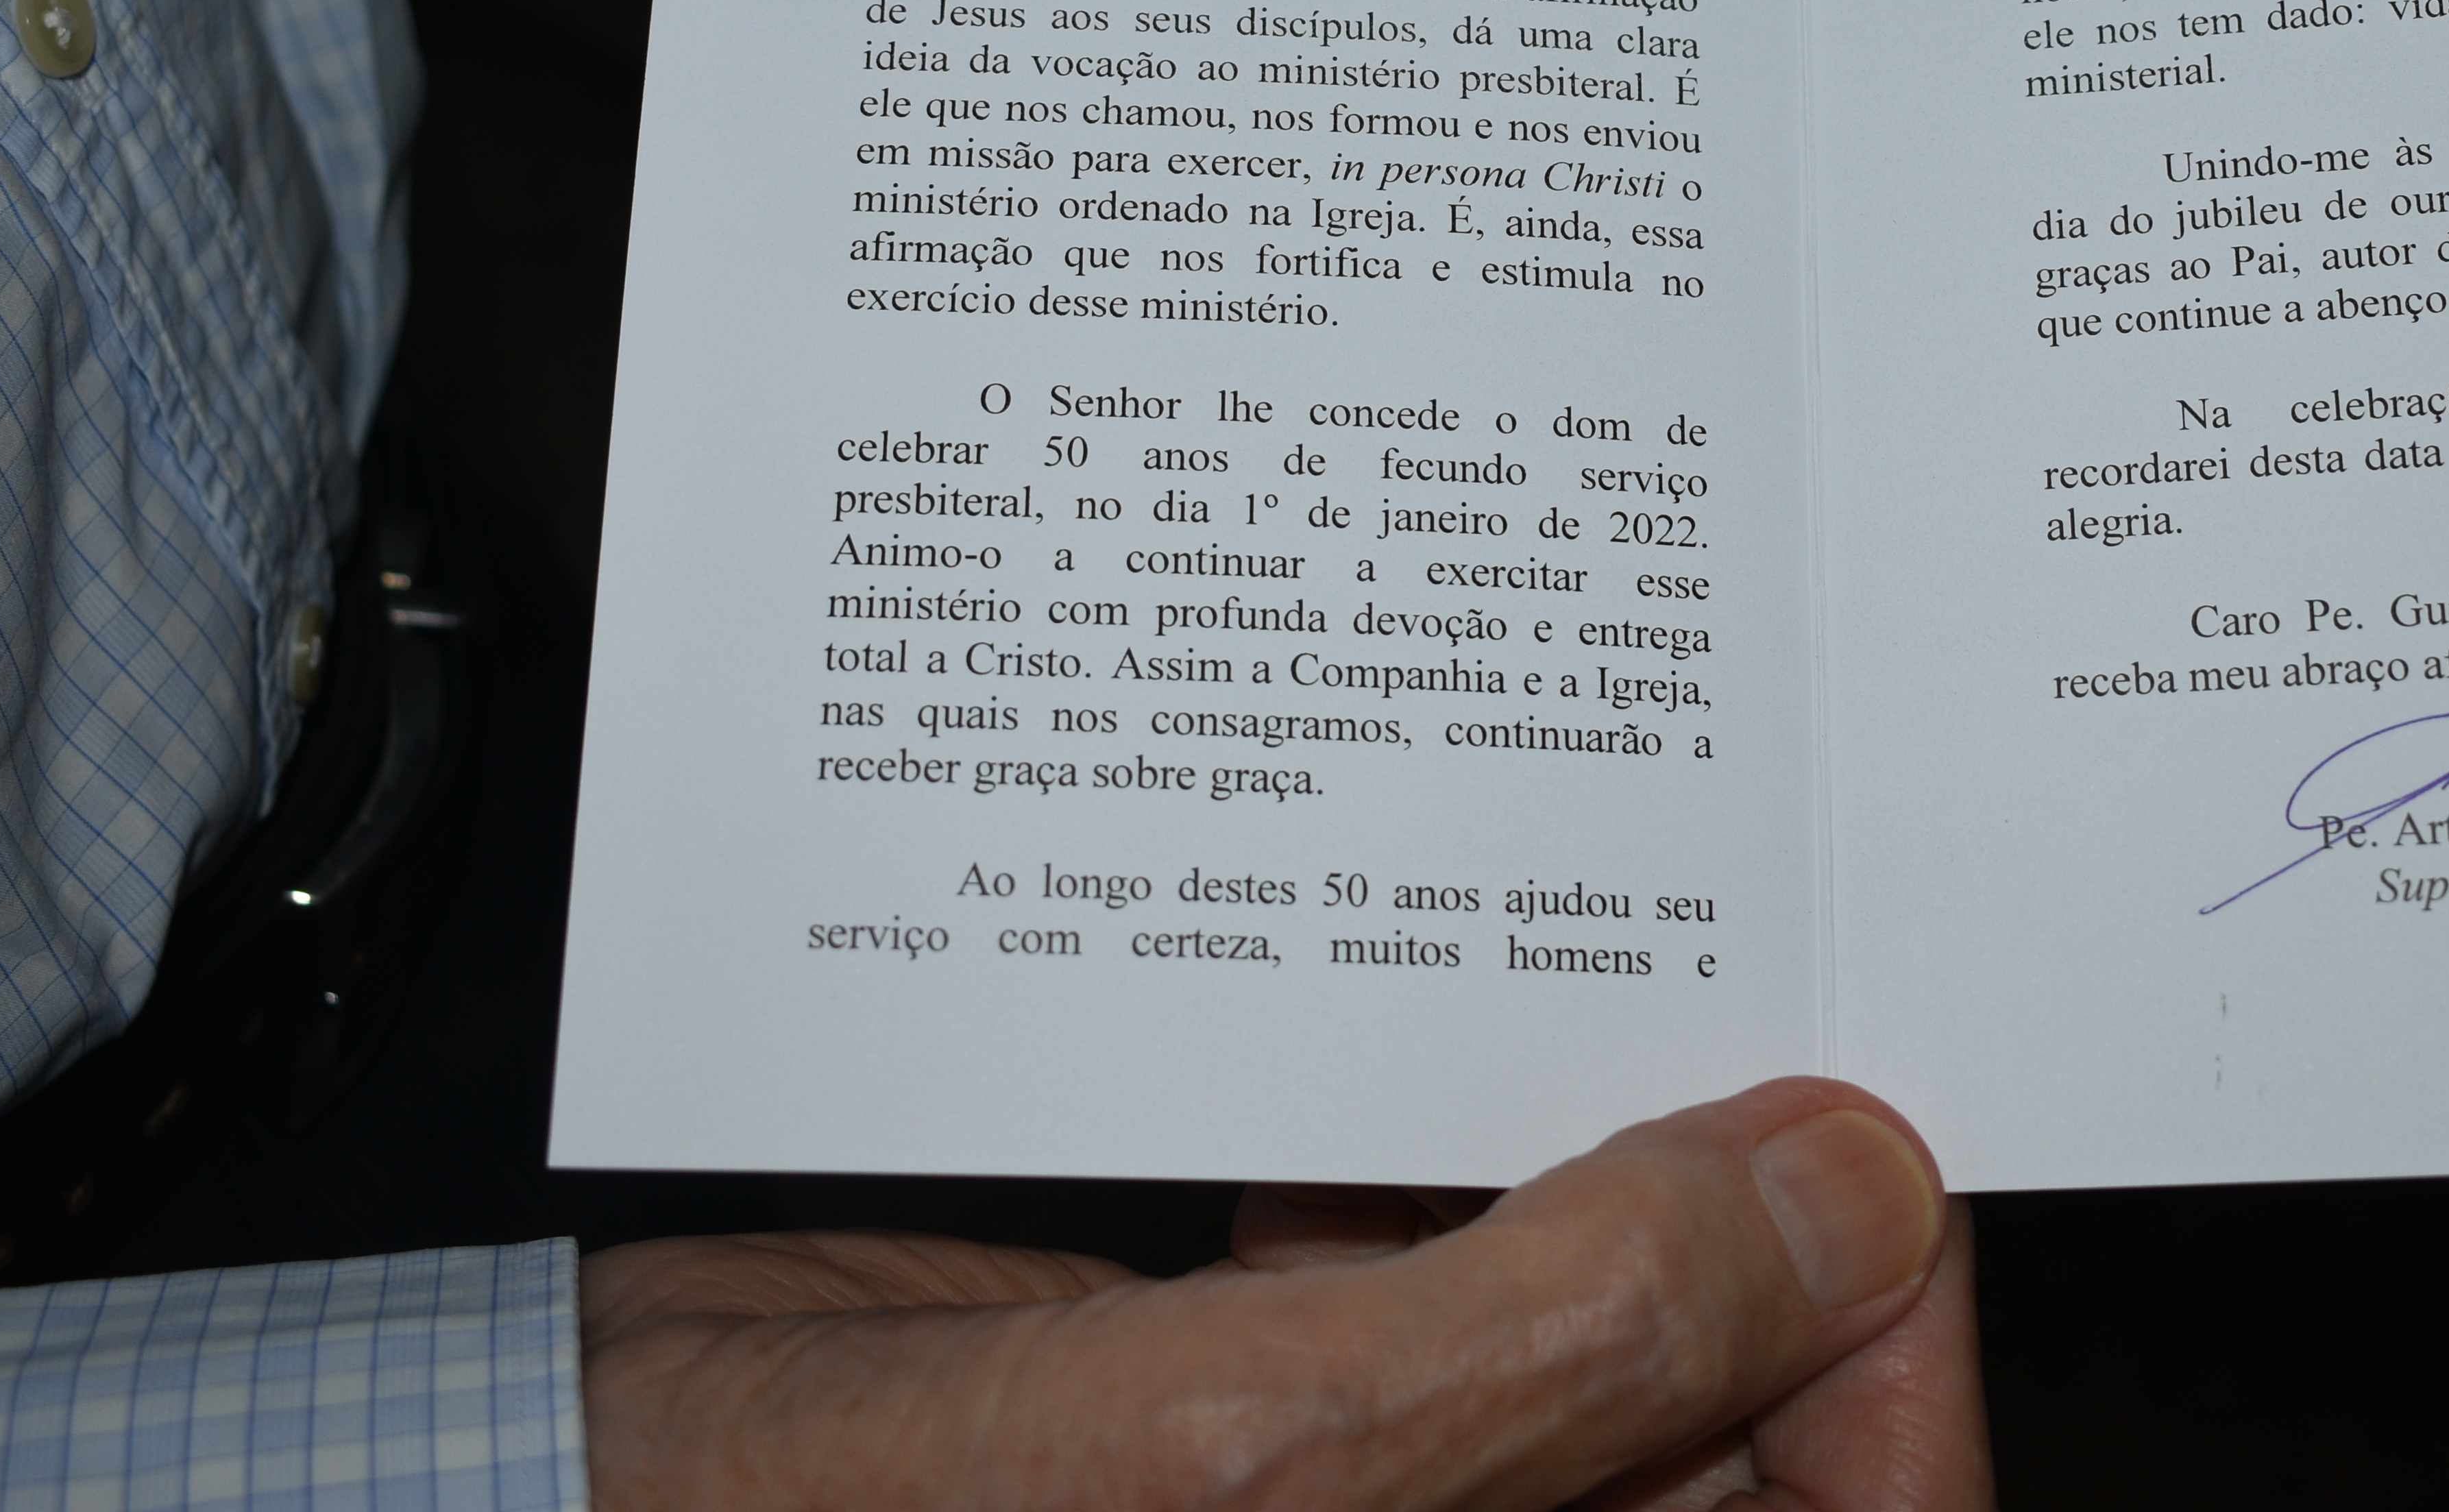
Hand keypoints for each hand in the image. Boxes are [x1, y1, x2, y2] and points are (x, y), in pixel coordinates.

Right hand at [578, 1077, 1986, 1511]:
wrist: (554, 1498)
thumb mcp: (1240, 1460)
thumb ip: (1566, 1337)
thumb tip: (1850, 1197)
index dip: (1893, 1394)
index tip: (1864, 1201)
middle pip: (1735, 1442)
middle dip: (1754, 1245)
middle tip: (1749, 1022)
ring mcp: (1359, 1502)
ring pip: (1592, 1339)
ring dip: (1607, 1171)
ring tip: (1607, 988)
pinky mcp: (1252, 1399)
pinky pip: (1430, 1277)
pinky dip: (1443, 1155)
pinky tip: (1406, 1047)